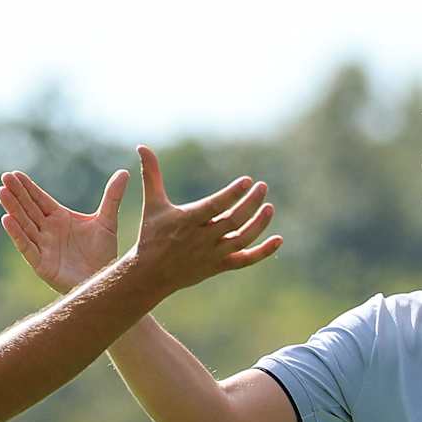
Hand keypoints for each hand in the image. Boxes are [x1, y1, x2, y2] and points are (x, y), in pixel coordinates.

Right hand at [0, 168, 129, 293]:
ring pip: (24, 224)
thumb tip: (124, 172)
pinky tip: (6, 219)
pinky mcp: (41, 264)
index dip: (27, 188)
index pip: (39, 200)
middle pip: (28, 209)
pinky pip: (26, 246)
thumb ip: (112, 197)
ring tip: (2, 193)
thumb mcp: (107, 221)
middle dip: (16, 194)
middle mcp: (47, 231)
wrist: (105, 280)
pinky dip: (16, 234)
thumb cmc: (103, 253)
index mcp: (59, 218)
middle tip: (5, 178)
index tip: (15, 174)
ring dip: (13, 209)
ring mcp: (43, 246)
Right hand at [124, 145, 281, 296]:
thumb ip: (152, 175)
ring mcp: (212, 254)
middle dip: (250, 204)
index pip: (215, 206)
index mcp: (187, 221)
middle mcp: (201, 238)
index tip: (247, 181)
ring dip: (259, 224)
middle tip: (263, 187)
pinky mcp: (219, 266)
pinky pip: (245, 260)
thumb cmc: (151, 235)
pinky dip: (263, 252)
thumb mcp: (152, 204)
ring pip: (242, 239)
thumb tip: (142, 147)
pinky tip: (278, 239)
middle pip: (233, 221)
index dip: (232, 194)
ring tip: (269, 207)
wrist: (150, 274)